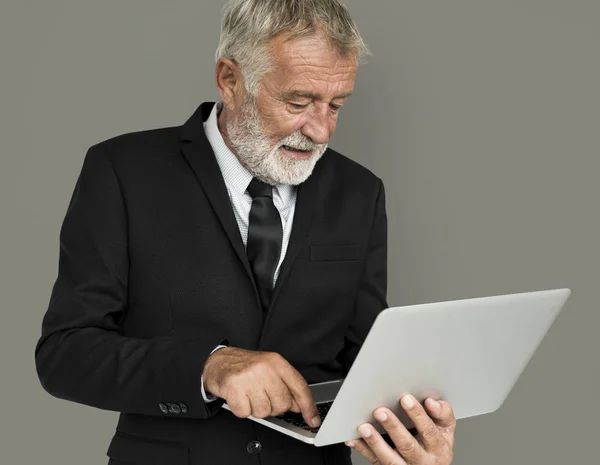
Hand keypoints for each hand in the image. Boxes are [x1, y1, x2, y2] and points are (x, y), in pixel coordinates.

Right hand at [202, 347, 320, 427]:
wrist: (219, 361)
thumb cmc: (246, 367)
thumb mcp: (270, 369)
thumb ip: (287, 385)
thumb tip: (300, 406)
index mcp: (276, 362)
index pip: (299, 386)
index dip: (308, 406)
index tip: (313, 419)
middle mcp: (264, 368)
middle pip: (283, 404)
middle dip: (274, 406)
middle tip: (264, 396)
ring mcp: (249, 377)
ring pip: (265, 412)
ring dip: (257, 408)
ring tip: (250, 395)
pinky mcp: (234, 388)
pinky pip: (246, 413)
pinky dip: (242, 409)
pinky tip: (240, 397)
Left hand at [345, 394, 455, 464]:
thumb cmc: (435, 444)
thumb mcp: (445, 429)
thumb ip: (442, 414)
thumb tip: (432, 402)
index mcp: (439, 447)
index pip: (429, 431)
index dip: (418, 415)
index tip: (406, 399)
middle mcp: (423, 460)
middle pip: (407, 445)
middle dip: (393, 427)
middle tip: (380, 411)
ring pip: (390, 459)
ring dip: (375, 442)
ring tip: (365, 427)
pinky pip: (375, 461)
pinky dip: (362, 449)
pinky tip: (353, 439)